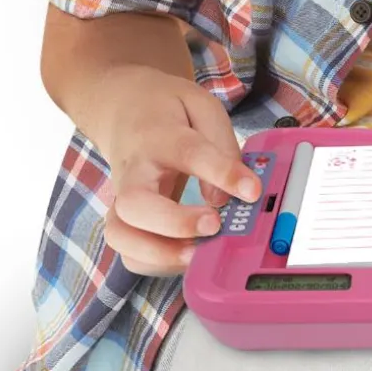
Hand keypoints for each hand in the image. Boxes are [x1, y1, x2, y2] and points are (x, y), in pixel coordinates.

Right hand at [95, 66, 260, 275]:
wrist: (123, 109)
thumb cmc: (167, 111)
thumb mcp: (201, 107)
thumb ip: (221, 147)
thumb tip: (228, 196)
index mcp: (158, 135)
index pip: (188, 153)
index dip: (222, 173)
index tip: (251, 190)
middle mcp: (133, 170)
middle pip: (136, 203)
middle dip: (176, 222)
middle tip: (214, 226)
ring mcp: (122, 198)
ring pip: (120, 234)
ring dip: (158, 252)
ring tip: (197, 254)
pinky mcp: (122, 218)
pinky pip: (127, 251)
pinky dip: (153, 263)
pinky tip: (184, 257)